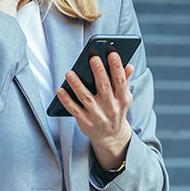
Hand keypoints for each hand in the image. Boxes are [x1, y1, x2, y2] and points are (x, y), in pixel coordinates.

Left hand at [56, 52, 135, 168]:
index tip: (112, 54)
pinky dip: (66, 100)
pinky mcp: (85, 122)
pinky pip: (74, 110)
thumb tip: (129, 65)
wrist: (110, 136)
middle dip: (99, 72)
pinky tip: (60, 90)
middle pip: (104, 87)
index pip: (121, 81)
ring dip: (77, 85)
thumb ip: (124, 80)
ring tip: (70, 73)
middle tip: (93, 57)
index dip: (117, 67)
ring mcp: (97, 116)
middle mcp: (111, 108)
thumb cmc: (115, 109)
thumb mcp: (123, 97)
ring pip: (86, 98)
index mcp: (122, 99)